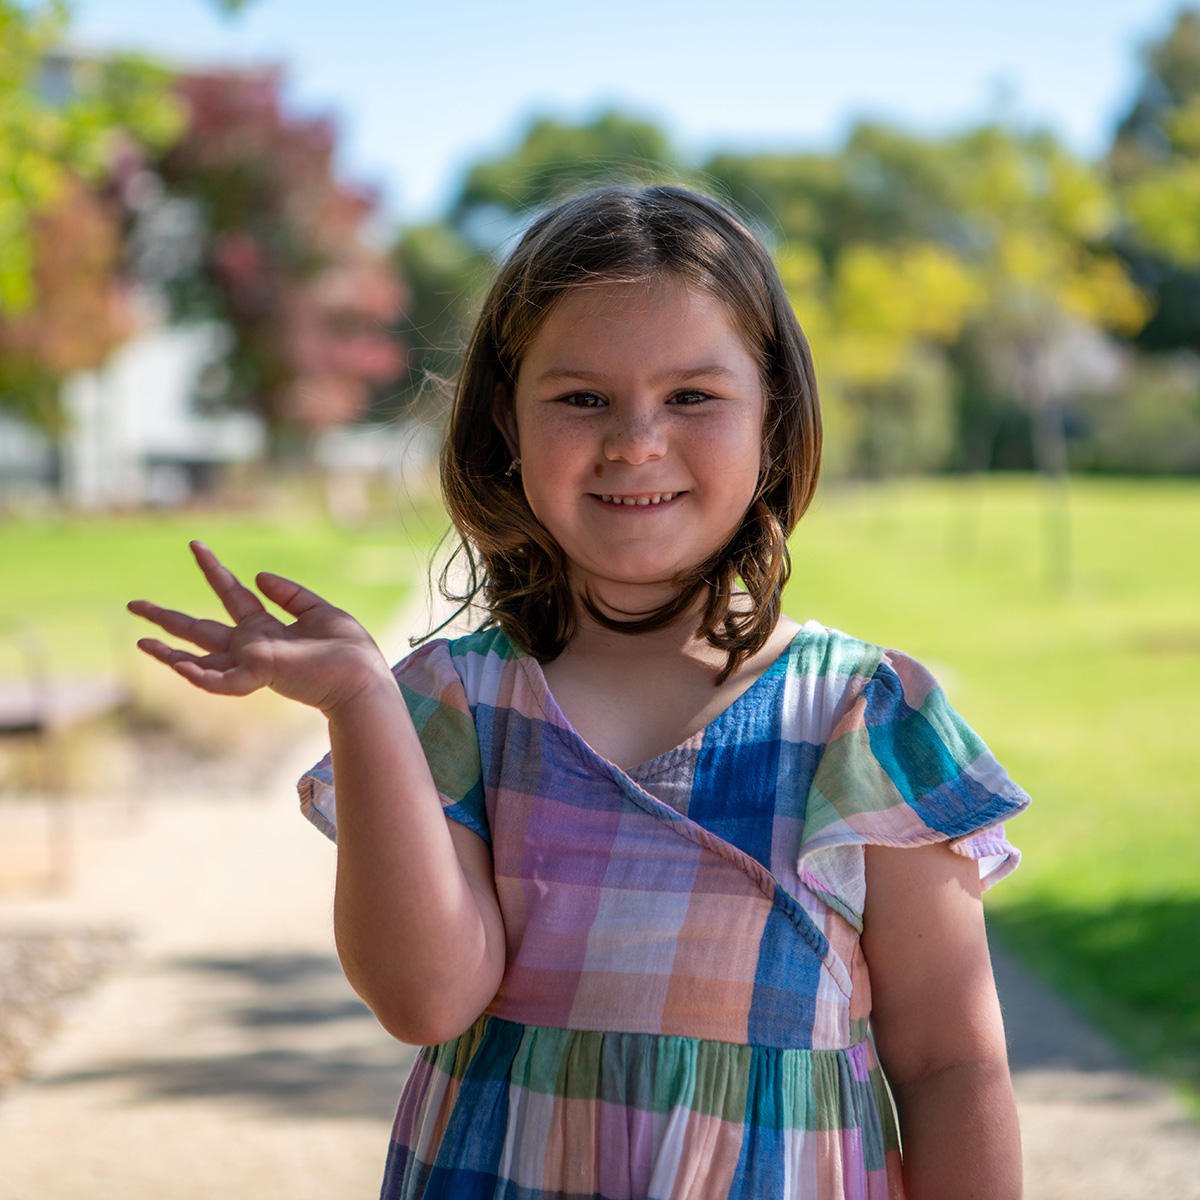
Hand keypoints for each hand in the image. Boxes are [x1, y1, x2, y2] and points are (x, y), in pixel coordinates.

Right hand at [128, 541, 390, 716]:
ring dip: (168, 654)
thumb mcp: (319, 611)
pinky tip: (178, 665)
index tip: (196, 545)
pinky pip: (221, 680)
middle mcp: (252, 645)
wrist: (364, 678)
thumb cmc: (348, 650)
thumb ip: (289, 594)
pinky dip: (198, 674)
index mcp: (266, 628)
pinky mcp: (260, 675)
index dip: (213, 570)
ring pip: (200, 660)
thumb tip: (257, 575)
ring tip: (139, 643)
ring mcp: (252, 662)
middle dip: (166, 617)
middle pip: (201, 629)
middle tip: (133, 603)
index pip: (232, 595)